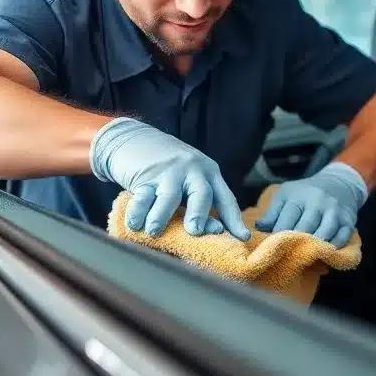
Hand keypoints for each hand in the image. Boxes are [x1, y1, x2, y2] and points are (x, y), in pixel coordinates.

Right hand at [91, 118, 249, 240]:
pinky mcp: (145, 172)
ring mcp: (169, 170)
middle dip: (199, 215)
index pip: (226, 198)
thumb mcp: (188, 180)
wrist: (132, 138)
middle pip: (202, 194)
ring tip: (153, 232)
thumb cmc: (166, 169)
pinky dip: (137, 212)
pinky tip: (134, 225)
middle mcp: (193, 169)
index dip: (234, 220)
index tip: (243, 238)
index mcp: (209, 173)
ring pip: (169, 197)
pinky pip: (143, 196)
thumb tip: (215, 232)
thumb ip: (200, 203)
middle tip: (194, 232)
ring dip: (161, 217)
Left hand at [255, 162, 366, 248]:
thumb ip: (273, 212)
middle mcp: (317, 201)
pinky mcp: (348, 219)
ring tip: (305, 256)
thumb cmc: (306, 192)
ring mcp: (334, 210)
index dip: (278, 236)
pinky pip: (341, 237)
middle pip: (304, 228)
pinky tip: (324, 252)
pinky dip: (333, 247)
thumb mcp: (287, 195)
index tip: (273, 247)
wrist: (338, 183)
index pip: (285, 220)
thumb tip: (258, 228)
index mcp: (298, 195)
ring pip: (323, 233)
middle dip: (295, 243)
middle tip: (287, 255)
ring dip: (314, 247)